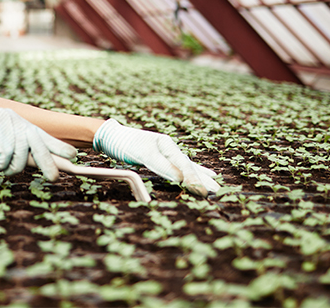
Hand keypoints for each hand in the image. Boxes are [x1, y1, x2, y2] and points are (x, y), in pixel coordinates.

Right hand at [0, 108, 76, 180]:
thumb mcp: (4, 151)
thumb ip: (23, 155)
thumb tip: (49, 167)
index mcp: (18, 123)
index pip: (43, 135)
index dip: (58, 146)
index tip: (74, 156)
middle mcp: (14, 119)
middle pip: (37, 144)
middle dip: (47, 164)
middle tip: (54, 179)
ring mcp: (4, 121)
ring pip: (19, 155)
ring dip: (9, 168)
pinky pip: (5, 155)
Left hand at [93, 119, 218, 196]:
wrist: (111, 137)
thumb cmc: (126, 144)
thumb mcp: (144, 155)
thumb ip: (162, 166)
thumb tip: (181, 178)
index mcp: (167, 145)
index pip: (185, 165)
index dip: (195, 180)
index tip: (204, 192)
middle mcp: (169, 148)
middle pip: (189, 166)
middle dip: (202, 179)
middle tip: (217, 191)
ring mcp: (165, 152)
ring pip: (186, 167)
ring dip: (199, 177)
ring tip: (214, 184)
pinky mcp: (160, 158)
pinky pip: (179, 167)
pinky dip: (190, 172)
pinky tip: (200, 175)